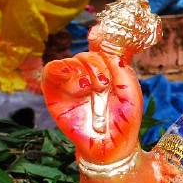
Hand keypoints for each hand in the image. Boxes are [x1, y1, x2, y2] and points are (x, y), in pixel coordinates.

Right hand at [42, 39, 142, 165]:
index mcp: (110, 71)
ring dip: (81, 71)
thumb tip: (102, 36)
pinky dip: (58, 70)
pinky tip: (69, 79)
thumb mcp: (130, 90)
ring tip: (90, 89)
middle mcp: (90, 75)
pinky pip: (51, 72)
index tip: (97, 34)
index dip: (100, 37)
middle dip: (96, 65)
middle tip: (103, 85)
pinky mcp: (55, 94)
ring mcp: (72, 84)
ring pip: (71, 61)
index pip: (102, 46)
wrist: (111, 148)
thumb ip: (119, 63)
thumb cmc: (125, 120)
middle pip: (87, 54)